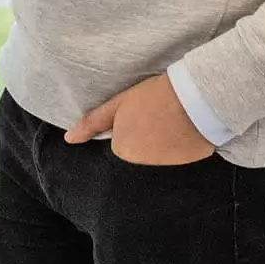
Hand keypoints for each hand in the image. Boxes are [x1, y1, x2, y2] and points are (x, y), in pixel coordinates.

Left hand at [65, 73, 214, 165]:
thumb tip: (69, 139)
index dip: (128, 126)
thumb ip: (92, 123)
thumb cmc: (154, 96)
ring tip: (172, 120)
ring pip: (157, 156)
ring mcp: (166, 168)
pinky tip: (185, 130)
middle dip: (144, 137)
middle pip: (138, 153)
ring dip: (162, 143)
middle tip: (156, 115)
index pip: (120, 144)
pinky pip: (177, 159)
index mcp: (123, 150)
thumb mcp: (119, 104)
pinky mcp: (187, 165)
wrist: (195, 95)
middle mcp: (142, 165)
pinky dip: (180, 148)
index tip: (140, 112)